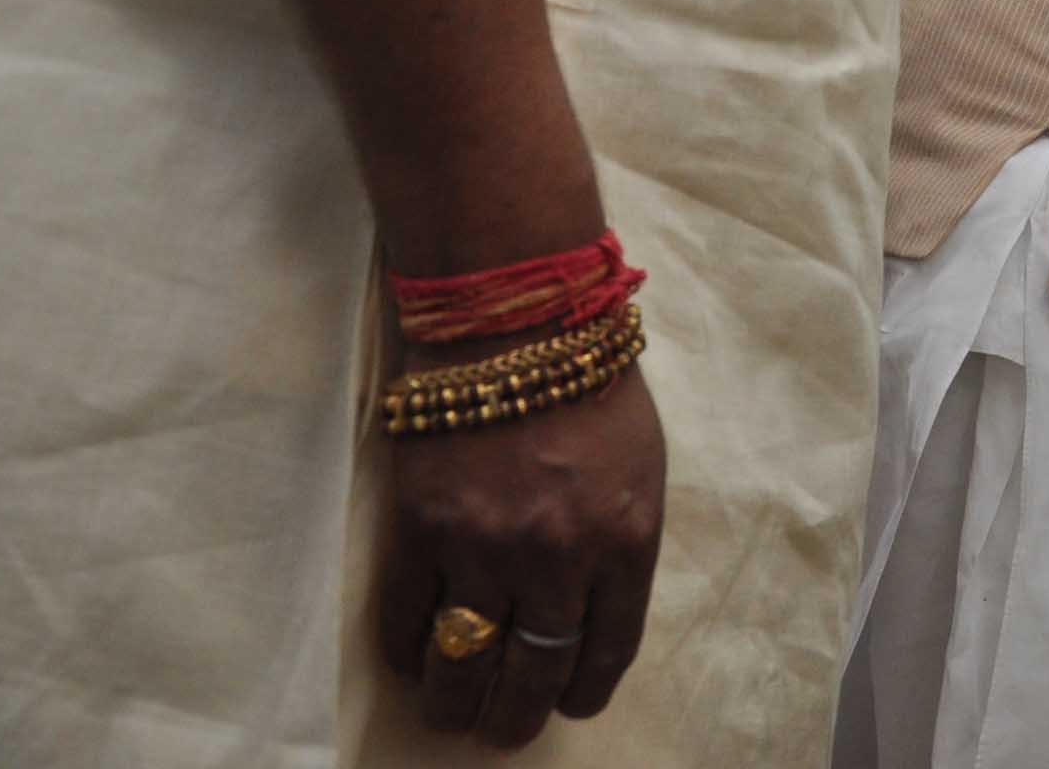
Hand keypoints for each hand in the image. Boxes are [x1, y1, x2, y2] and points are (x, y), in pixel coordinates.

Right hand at [377, 356, 666, 750]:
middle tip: (505, 731)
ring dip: (457, 704)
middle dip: (519, 716)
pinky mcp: (420, 531)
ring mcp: (484, 547)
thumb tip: (595, 608)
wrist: (514, 322)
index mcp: (626, 538)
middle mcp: (558, 555)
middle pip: (533, 672)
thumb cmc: (590, 383)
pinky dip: (410, 656)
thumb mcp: (640, 465)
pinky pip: (409, 622)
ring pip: (464, 662)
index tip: (571, 703)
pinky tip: (416, 664)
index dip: (585, 689)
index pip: (608, 648)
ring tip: (454, 716)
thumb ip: (620, 540)